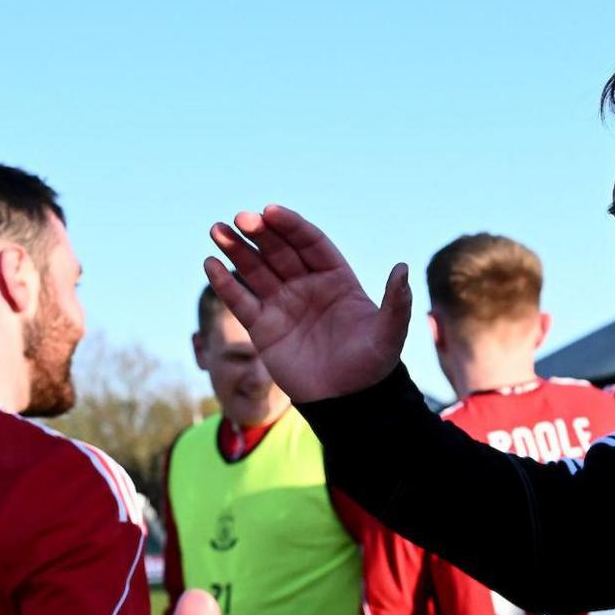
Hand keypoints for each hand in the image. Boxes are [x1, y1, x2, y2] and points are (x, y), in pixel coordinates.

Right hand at [204, 205, 412, 401]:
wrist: (348, 402)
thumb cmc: (372, 366)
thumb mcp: (389, 334)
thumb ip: (396, 302)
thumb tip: (403, 268)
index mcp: (336, 279)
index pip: (310, 243)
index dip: (291, 226)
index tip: (271, 211)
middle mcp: (307, 286)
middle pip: (279, 251)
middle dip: (260, 233)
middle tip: (241, 218)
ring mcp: (283, 304)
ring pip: (255, 270)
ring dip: (236, 249)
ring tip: (217, 230)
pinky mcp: (263, 328)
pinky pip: (240, 301)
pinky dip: (225, 283)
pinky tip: (211, 264)